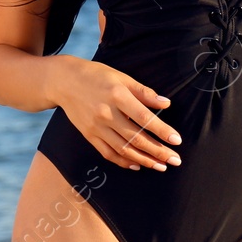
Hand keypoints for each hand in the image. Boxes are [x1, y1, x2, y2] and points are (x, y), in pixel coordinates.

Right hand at [53, 58, 181, 170]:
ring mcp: (96, 127)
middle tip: (175, 160)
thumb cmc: (97, 76)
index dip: (162, 130)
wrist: (64, 81)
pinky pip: (108, 153)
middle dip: (158, 151)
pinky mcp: (89, 135)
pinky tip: (138, 165)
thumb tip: (166, 104)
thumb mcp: (122, 78)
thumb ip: (144, 92)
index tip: (177, 140)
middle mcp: (106, 114)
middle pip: (136, 137)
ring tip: (161, 166)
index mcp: (117, 96)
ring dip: (144, 160)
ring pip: (124, 149)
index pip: (144, 118)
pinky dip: (124, 161)